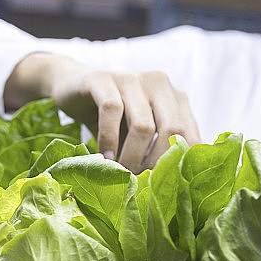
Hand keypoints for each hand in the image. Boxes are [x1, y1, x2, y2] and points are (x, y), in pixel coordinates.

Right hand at [5, 52, 200, 171]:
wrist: (71, 84)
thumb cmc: (114, 117)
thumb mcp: (140, 130)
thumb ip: (157, 146)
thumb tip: (172, 182)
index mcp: (175, 96)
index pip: (189, 132)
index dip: (180, 160)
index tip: (167, 182)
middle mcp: (158, 83)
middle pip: (171, 129)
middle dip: (157, 161)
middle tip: (143, 181)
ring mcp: (132, 78)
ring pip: (143, 125)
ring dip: (133, 155)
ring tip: (123, 172)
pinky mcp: (103, 78)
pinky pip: (112, 110)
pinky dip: (109, 138)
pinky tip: (105, 156)